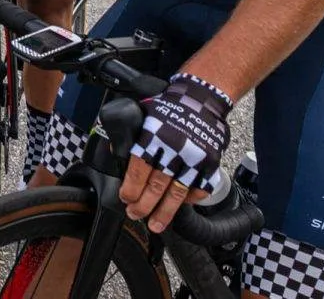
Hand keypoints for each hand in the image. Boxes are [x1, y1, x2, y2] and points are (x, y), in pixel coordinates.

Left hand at [121, 73, 232, 232]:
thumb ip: (129, 134)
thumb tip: (114, 151)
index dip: (130, 189)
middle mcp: (173, 151)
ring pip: (176, 193)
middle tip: (135, 215)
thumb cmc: (168, 107)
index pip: (138, 171)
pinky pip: (200, 189)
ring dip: (165, 212)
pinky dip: (190, 200)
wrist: (201, 99)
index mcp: (153, 138)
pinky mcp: (209, 164)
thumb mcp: (142, 114)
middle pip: (155, 187)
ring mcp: (193, 159)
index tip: (126, 199)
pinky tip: (181, 206)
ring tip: (156, 225)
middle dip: (144, 206)